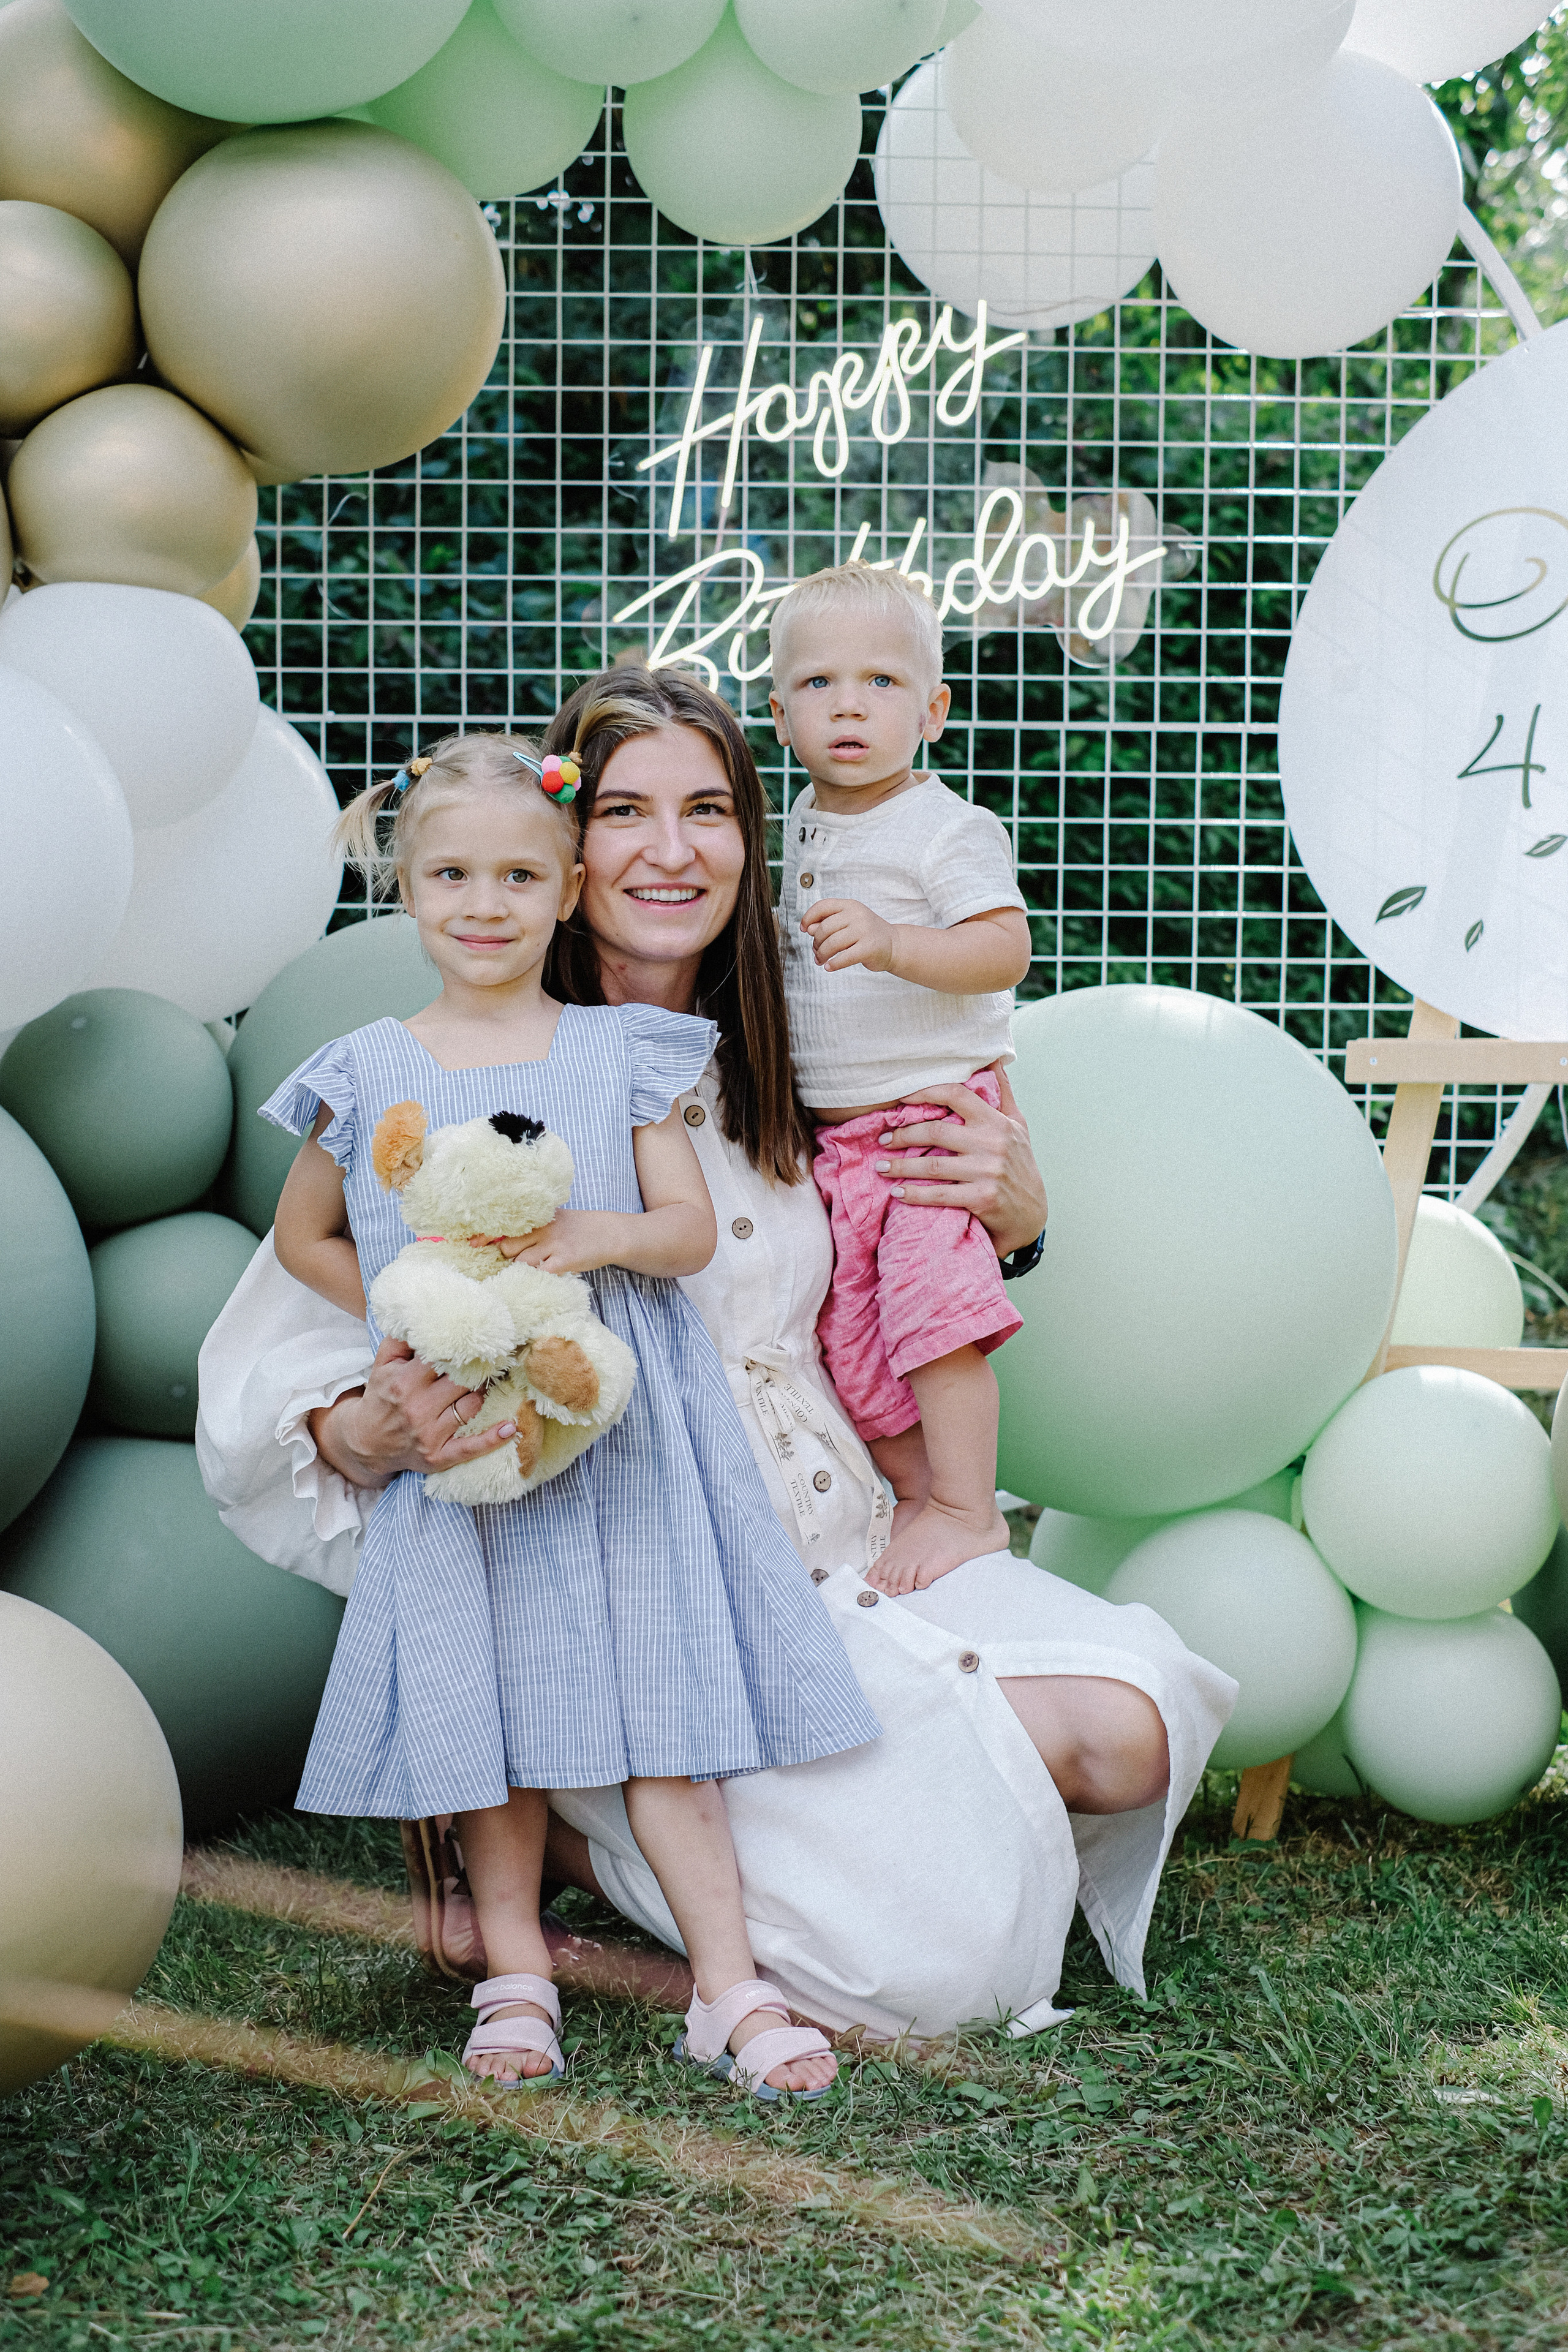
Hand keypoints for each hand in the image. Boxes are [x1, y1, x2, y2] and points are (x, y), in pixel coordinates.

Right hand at [309, 1337, 514, 1487]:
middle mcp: (417, 1408)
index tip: (480, 1338)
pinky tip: (511, 1428)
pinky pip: (471, 1447)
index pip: (443, 1359)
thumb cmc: (381, 1397)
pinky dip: (492, 1439)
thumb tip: (425, 1315)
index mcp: (403, 1382)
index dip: (463, 1348)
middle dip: (479, 1369)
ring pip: (472, 1407)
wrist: (365, 1442)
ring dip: (485, 1394)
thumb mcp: (383, 1364)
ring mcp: (429, 1435)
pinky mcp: (438, 1456)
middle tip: (494, 1358)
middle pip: (463, 1381)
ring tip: (494, 1382)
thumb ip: (401, 1339)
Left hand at [484, 1209, 616, 1275]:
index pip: (506, 1226)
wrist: (610, 1233)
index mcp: (538, 1219)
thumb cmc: (578, 1229)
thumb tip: (502, 1241)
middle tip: (517, 1263)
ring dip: (522, 1270)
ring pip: (521, 1263)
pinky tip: (543, 1277)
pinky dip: (537, 1278)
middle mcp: (543, 1230)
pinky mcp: (564, 1260)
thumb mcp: (555, 1221)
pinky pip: (540, 1273)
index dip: (486, 1236)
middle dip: (508, 1258)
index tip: (470, 1243)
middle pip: (508, 1248)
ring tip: (535, 1270)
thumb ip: (532, 1229)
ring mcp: (553, 1245)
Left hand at [801, 897, 895, 972]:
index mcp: (850, 905)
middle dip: (816, 942)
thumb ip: (828, 923)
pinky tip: (829, 967)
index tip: (803, 928)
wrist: (894, 944)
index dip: (808, 917)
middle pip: (824, 928)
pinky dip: (833, 964)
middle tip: (817, 951)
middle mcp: (857, 915)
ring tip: (821, 960)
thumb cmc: (867, 934)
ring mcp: (864, 930)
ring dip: (822, 954)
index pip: (822, 906)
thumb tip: (808, 929)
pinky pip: (844, 957)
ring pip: (832, 943)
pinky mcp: (869, 948)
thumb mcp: (848, 923)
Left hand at [874, 1068, 1047, 1256]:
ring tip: (881, 1167)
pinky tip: (898, 1192)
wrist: (1032, 1212)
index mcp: (996, 1121)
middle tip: (883, 1140)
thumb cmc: (1020, 1163)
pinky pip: (939, 1195)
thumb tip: (993, 1060)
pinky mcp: (981, 1198)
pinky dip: (915, 1194)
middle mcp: (992, 1144)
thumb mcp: (1018, 1124)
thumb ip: (1003, 1093)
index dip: (924, 1093)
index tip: (900, 1099)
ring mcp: (986, 1172)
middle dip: (903, 1135)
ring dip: (901, 1167)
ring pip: (933, 1166)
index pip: (956, 1095)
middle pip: (936, 1131)